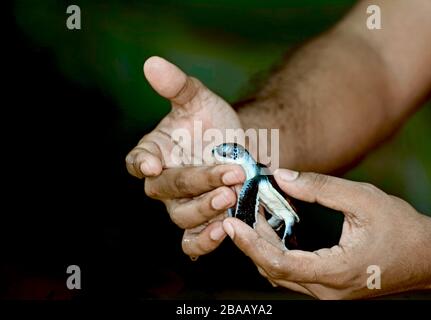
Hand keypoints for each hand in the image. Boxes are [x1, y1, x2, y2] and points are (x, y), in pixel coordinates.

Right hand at [126, 57, 244, 256]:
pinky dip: (204, 241)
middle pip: (167, 188)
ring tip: (231, 194)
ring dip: (205, 208)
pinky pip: (193, 242)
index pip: (136, 160)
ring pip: (182, 217)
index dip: (140, 163)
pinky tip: (223, 231)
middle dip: (197, 181)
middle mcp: (163, 183)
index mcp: (154, 152)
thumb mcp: (200, 100)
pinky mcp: (201, 224)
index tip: (150, 163)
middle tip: (229, 173)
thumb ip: (177, 86)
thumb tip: (152, 63)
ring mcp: (181, 206)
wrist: (240, 148)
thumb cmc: (213, 123)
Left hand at [222, 169, 430, 298]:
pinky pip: (292, 273)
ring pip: (281, 274)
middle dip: (251, 242)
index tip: (231, 224)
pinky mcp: (329, 287)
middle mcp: (326, 290)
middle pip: (273, 270)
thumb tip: (282, 177)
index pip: (279, 264)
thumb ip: (320, 188)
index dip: (250, 244)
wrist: (427, 256)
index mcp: (334, 272)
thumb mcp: (363, 199)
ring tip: (250, 216)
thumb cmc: (401, 228)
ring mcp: (327, 292)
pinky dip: (277, 252)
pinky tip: (272, 229)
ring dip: (262, 247)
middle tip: (236, 212)